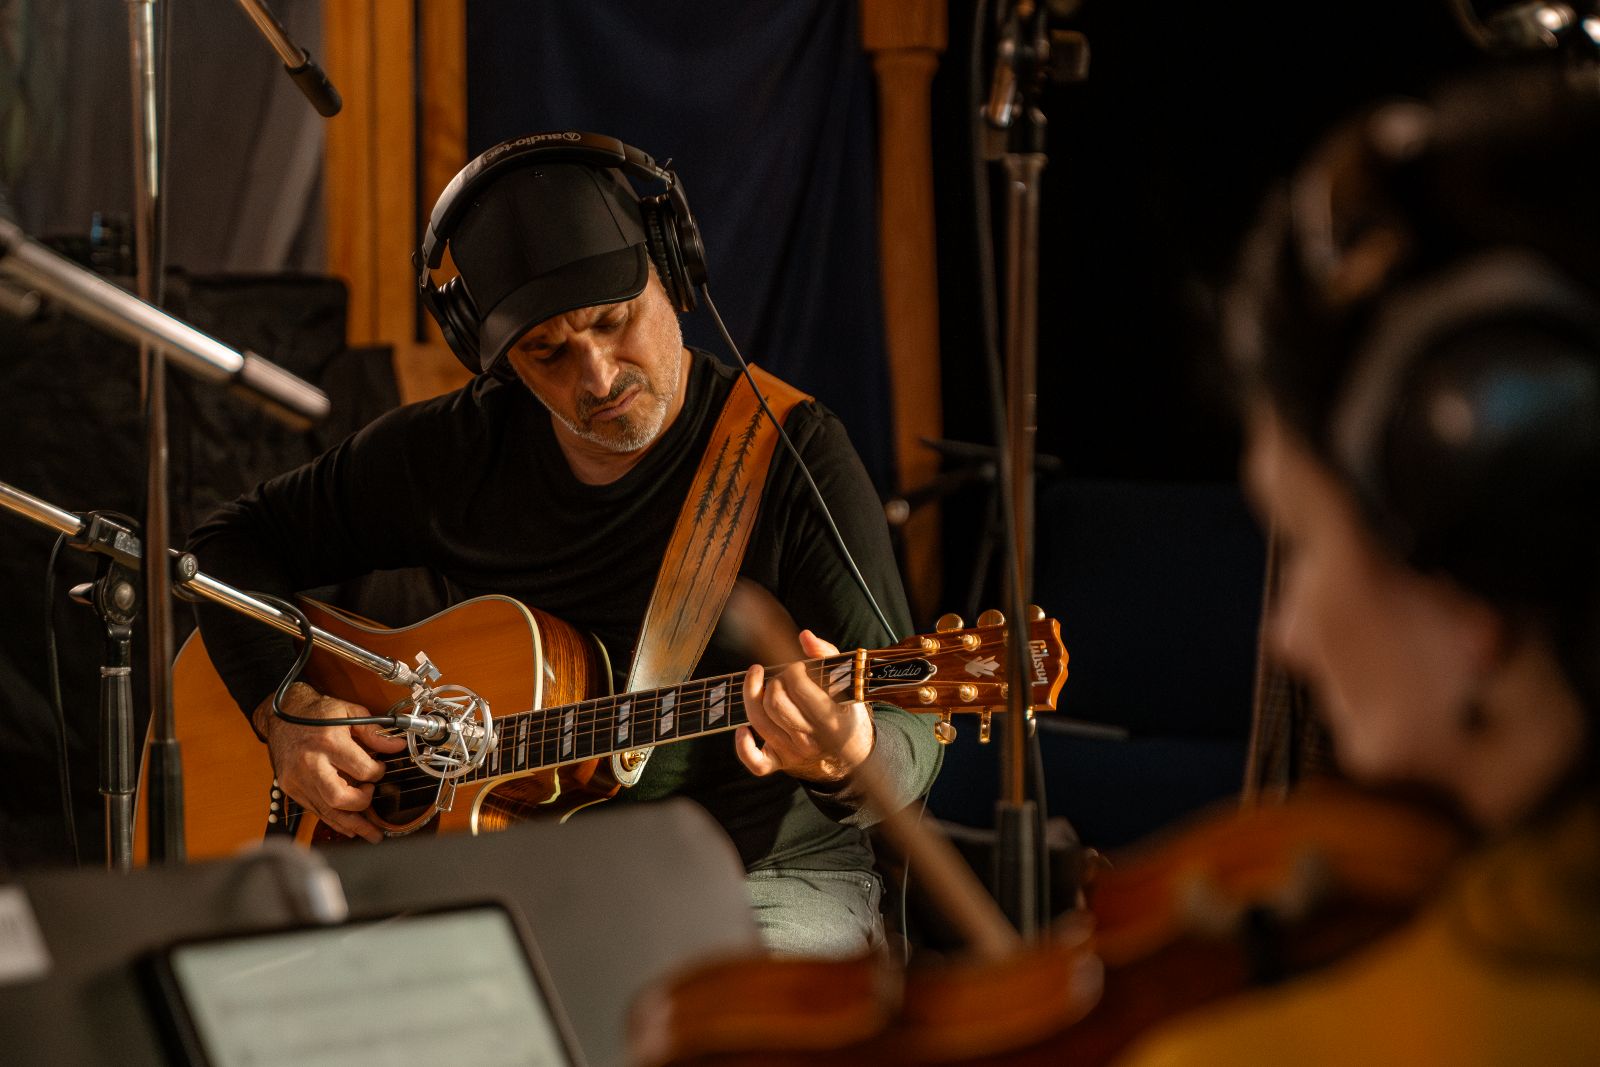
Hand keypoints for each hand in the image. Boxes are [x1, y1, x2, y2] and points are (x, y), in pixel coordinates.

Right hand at [253, 681, 406, 841]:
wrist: (281, 714)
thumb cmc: (316, 712)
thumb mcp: (349, 712)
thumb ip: (374, 732)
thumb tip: (396, 746)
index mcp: (329, 742)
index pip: (361, 770)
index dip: (377, 773)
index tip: (379, 769)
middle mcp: (311, 763)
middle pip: (339, 797)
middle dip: (362, 803)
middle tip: (371, 795)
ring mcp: (297, 778)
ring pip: (326, 811)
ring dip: (352, 825)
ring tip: (371, 834)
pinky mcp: (290, 788)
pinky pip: (314, 811)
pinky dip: (334, 820)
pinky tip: (349, 826)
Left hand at [736, 630, 873, 782]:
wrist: (853, 754)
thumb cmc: (846, 710)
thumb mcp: (847, 682)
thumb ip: (827, 654)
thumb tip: (804, 636)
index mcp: (832, 720)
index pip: (799, 688)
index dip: (793, 671)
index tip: (797, 668)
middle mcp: (811, 740)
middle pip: (774, 703)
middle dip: (774, 682)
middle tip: (783, 678)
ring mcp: (794, 753)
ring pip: (759, 722)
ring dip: (753, 696)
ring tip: (763, 683)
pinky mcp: (780, 763)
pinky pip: (755, 762)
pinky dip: (743, 746)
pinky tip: (742, 729)